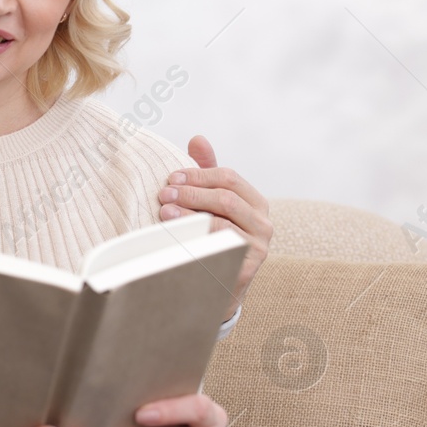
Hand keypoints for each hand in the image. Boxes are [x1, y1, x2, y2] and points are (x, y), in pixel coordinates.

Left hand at [159, 135, 271, 319]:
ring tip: (164, 213)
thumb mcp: (211, 204)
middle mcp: (263, 223)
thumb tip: (197, 138)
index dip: (198, 174)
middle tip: (163, 194)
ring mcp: (258, 247)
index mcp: (255, 202)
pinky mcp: (247, 268)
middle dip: (191, 193)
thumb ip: (207, 173)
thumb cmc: (211, 238)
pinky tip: (173, 237)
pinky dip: (193, 241)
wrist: (217, 287)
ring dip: (189, 216)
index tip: (171, 178)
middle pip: (226, 198)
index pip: (228, 177)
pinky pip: (217, 250)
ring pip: (222, 223)